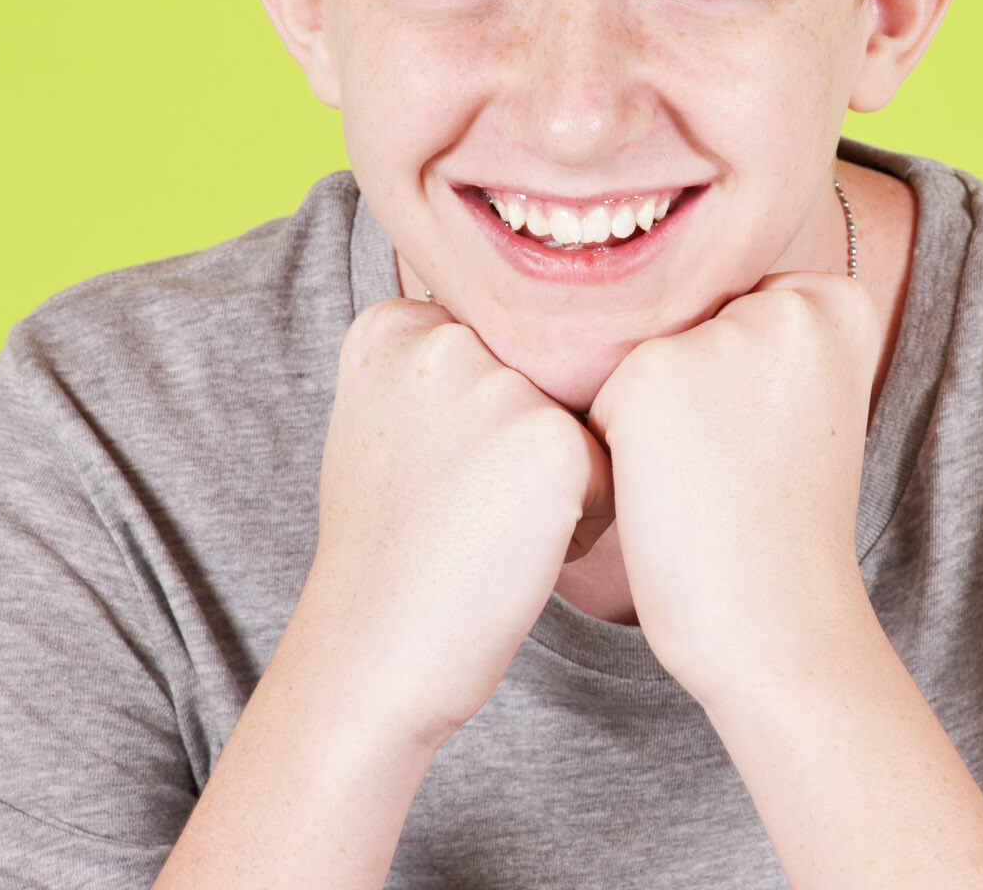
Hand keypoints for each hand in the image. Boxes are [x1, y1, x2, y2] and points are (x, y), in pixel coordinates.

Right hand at [290, 297, 611, 750]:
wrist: (373, 657)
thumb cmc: (393, 555)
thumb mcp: (392, 428)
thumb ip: (452, 369)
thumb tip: (564, 334)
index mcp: (395, 325)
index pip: (498, 352)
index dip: (477, 426)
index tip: (422, 477)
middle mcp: (445, 336)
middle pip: (545, 381)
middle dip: (523, 446)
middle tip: (455, 509)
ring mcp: (500, 384)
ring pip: (582, 424)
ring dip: (557, 484)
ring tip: (483, 530)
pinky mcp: (556, 441)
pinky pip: (610, 474)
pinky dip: (581, 525)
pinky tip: (513, 553)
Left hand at [586, 273, 880, 702]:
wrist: (777, 623)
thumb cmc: (776, 522)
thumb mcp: (801, 402)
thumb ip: (754, 336)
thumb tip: (633, 295)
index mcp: (834, 300)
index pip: (732, 309)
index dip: (734, 385)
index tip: (774, 446)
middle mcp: (785, 299)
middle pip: (684, 325)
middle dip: (690, 393)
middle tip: (738, 471)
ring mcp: (721, 334)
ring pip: (638, 360)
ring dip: (646, 421)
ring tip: (703, 484)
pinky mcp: (652, 375)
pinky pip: (598, 401)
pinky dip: (613, 455)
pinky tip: (665, 496)